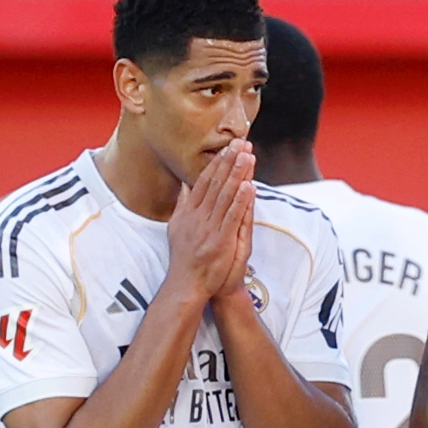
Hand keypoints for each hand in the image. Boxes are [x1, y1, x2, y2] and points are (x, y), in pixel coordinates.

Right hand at [167, 141, 254, 300]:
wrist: (187, 284)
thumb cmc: (186, 257)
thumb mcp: (178, 227)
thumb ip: (184, 205)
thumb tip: (185, 185)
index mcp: (189, 211)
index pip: (205, 181)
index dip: (218, 162)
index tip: (229, 146)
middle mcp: (198, 216)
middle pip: (216, 183)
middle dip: (230, 161)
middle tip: (242, 142)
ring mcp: (209, 228)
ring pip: (225, 195)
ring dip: (237, 174)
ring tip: (247, 156)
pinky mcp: (220, 240)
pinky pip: (232, 216)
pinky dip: (240, 200)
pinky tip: (249, 186)